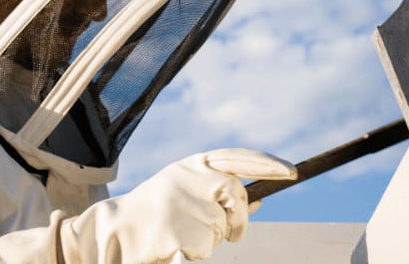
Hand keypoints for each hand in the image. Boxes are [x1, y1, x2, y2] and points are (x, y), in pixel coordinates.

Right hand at [59, 148, 296, 262]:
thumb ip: (219, 192)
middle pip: (237, 194)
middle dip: (240, 217)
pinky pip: (206, 247)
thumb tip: (262, 201)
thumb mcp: (186, 191)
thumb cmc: (156, 211)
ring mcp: (182, 203)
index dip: (267, 162)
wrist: (116, 230)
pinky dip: (197, 251)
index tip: (292, 172)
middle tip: (234, 234)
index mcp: (190, 165)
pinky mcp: (178, 231)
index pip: (236, 157)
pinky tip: (176, 244)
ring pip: (222, 226)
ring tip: (185, 234)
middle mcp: (187, 178)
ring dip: (213, 238)